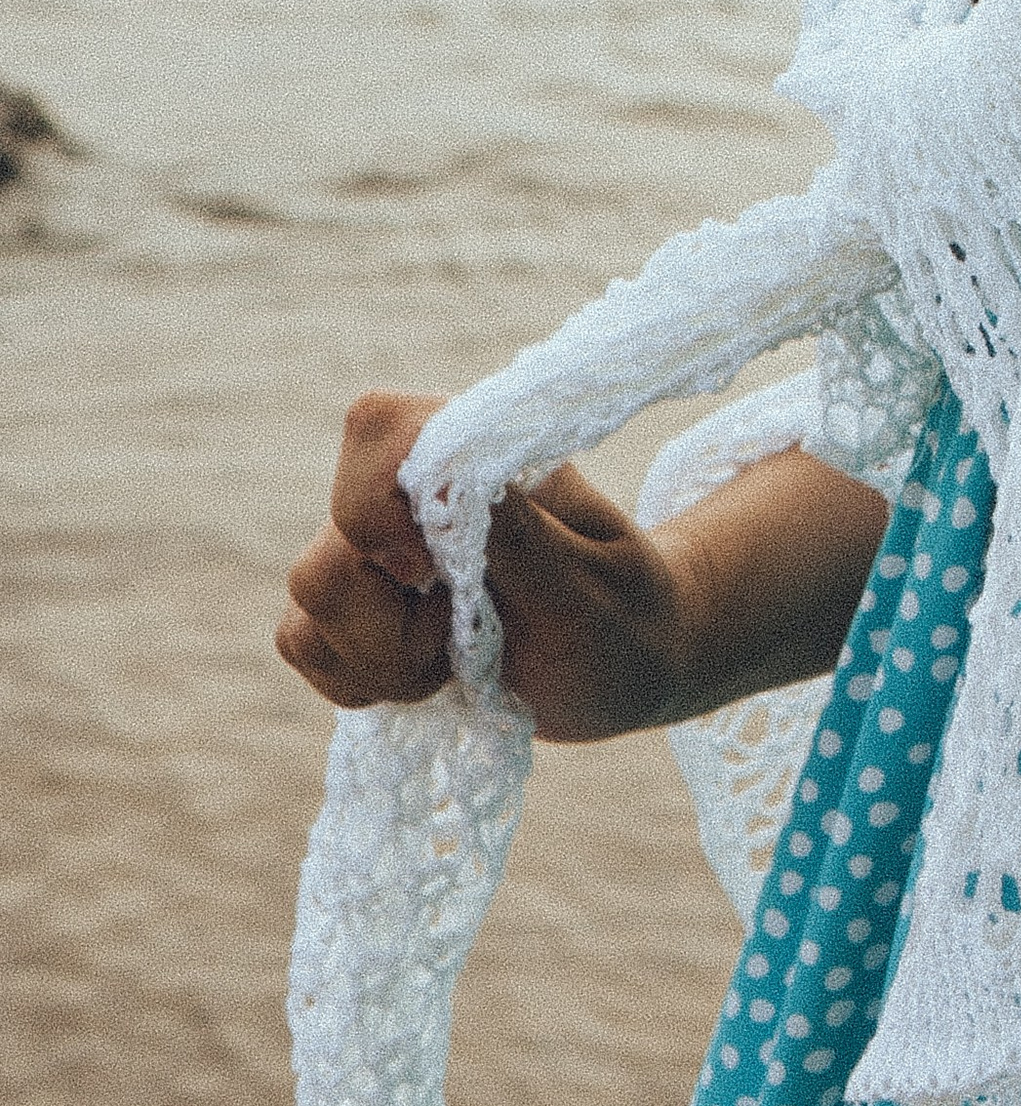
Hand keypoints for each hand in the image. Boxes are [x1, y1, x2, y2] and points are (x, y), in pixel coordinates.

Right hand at [277, 387, 686, 743]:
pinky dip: (362, 678)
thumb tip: (442, 474)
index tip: (432, 572)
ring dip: (379, 659)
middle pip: (329, 551)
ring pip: (308, 603)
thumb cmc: (623, 618)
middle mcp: (418, 492)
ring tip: (455, 661)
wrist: (631, 663)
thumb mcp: (588, 583)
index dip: (378, 506)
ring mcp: (381, 550)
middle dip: (387, 627)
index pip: (378, 426)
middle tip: (461, 639)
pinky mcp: (362, 606)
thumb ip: (516, 531)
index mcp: (480, 455)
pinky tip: (429, 676)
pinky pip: (304, 642)